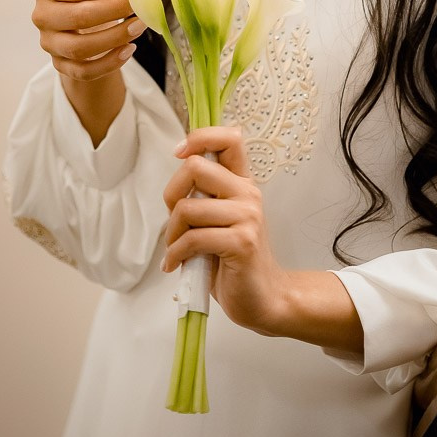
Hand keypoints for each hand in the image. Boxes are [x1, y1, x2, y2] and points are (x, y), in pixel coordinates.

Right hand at [31, 0, 146, 144]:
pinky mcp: (60, 64)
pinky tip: (129, 49)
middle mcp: (42, 15)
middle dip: (115, 11)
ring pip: (80, 48)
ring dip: (115, 37)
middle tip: (140, 5)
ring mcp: (49, 42)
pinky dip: (109, 63)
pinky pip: (84, 71)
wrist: (79, 16)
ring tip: (139, 25)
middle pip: (79, 18)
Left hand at [162, 128, 364, 353]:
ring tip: (175, 250)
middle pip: (195, 167)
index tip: (180, 153)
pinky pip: (193, 239)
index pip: (229, 139)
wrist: (264, 299)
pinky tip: (175, 265)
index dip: (200, 137)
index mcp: (242, 184)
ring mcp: (247, 216)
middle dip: (172, 194)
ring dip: (171, 233)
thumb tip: (175, 187)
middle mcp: (247, 193)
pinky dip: (175, 254)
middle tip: (174, 221)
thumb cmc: (234, 262)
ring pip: (188, 207)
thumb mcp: (219, 221)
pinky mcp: (242, 242)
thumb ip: (204, 199)